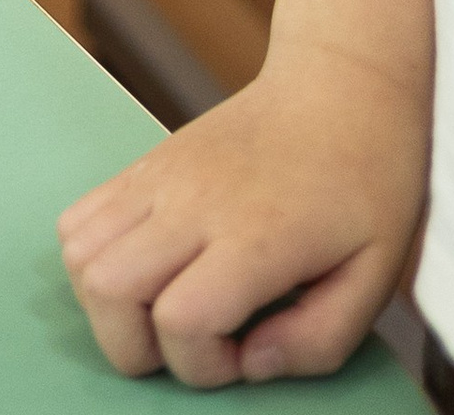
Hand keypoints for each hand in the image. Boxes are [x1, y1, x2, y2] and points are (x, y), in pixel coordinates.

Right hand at [56, 36, 427, 384]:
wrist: (339, 88)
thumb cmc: (368, 186)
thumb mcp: (375, 279)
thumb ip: (316, 343)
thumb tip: (249, 364)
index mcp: (255, 236)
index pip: (181, 319)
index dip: (202, 365)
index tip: (245, 353)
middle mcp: (191, 201)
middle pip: (107, 288)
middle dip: (136, 346)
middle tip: (193, 343)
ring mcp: (158, 175)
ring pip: (79, 252)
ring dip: (108, 304)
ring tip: (165, 309)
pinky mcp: (144, 162)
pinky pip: (79, 217)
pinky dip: (94, 260)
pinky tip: (148, 270)